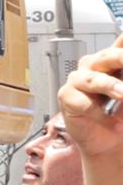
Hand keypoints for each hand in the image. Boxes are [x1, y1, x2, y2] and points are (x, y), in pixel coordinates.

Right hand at [59, 38, 122, 158]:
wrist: (106, 141)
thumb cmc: (119, 114)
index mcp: (111, 60)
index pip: (120, 43)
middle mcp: (94, 65)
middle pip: (108, 56)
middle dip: (122, 58)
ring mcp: (79, 79)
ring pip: (95, 79)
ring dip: (111, 86)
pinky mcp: (67, 96)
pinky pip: (85, 104)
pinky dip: (103, 116)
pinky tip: (116, 125)